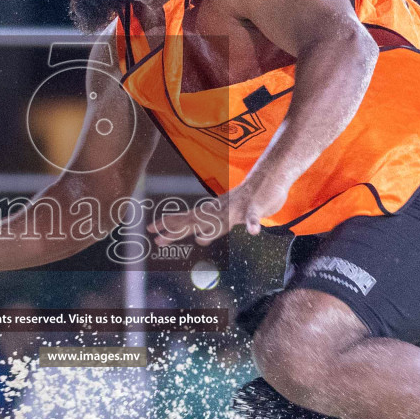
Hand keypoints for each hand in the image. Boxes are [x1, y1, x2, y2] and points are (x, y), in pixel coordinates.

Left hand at [148, 173, 291, 245]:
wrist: (268, 178)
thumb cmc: (246, 200)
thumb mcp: (227, 217)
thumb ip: (213, 228)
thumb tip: (199, 240)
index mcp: (212, 212)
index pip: (186, 219)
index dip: (169, 224)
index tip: (151, 230)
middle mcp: (220, 210)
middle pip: (194, 221)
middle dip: (176, 230)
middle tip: (156, 240)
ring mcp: (237, 209)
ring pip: (220, 220)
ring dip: (210, 229)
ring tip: (199, 240)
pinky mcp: (255, 208)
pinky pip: (254, 217)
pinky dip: (253, 223)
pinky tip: (254, 231)